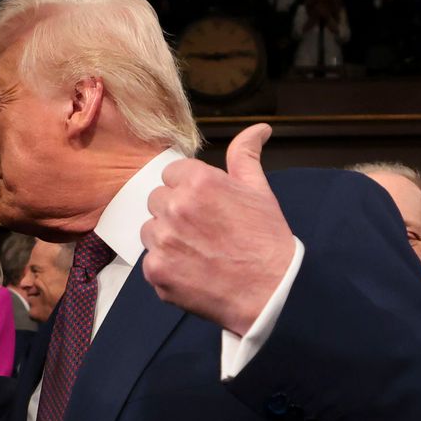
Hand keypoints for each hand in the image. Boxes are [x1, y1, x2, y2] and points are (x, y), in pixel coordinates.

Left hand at [142, 123, 295, 336]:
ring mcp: (163, 240)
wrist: (270, 291)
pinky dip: (167, 267)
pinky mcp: (156, 270)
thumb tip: (259, 128)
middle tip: (203, 230)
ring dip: (167, 238)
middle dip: (175, 212)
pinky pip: (150, 261)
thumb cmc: (266, 240)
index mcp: (198, 181)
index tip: (205, 206)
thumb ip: (246, 155)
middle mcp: (175, 206)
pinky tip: (192, 271)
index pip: (172, 174)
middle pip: (157, 200)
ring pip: (150, 230)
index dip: (188, 190)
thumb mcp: (259, 190)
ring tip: (197, 251)